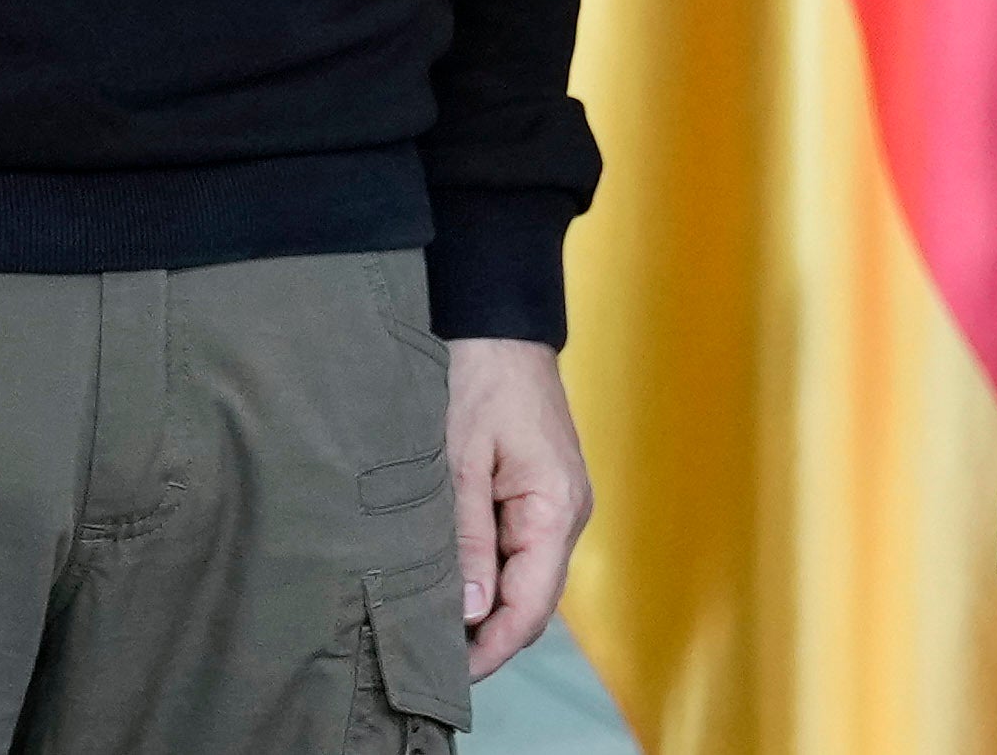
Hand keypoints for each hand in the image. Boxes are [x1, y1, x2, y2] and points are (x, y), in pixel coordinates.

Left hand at [446, 335, 591, 675]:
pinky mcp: (538, 492)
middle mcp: (566, 514)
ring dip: (484, 602)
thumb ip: (465, 538)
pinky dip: (486, 570)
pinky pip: (516, 548)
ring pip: (523, 576)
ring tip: (431, 623)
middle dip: (486, 634)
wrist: (496, 321)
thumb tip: (471, 613)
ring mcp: (556, 503)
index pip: (532, 605)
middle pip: (531, 599)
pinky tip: (449, 578)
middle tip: (429, 656)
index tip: (451, 674)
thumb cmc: (477, 377)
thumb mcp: (458, 459)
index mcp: (556, 508)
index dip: (493, 648)